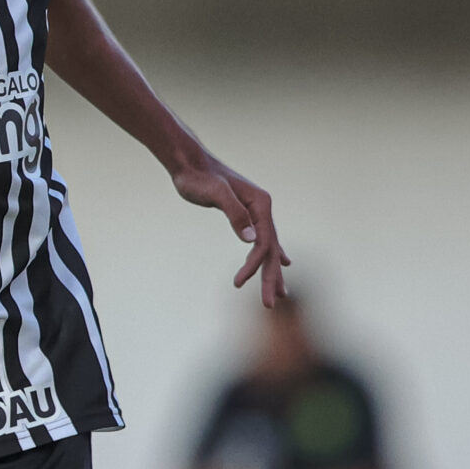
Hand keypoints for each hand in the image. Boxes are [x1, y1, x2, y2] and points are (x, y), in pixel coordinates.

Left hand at [172, 154, 287, 305]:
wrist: (188, 163)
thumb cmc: (198, 178)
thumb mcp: (215, 194)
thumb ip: (234, 213)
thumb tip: (251, 239)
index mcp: (260, 203)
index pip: (263, 242)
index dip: (254, 265)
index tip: (238, 283)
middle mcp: (263, 208)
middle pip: (271, 249)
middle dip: (270, 278)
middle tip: (269, 305)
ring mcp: (256, 211)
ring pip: (269, 247)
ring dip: (272, 271)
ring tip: (279, 294)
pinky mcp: (246, 214)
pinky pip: (263, 239)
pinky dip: (270, 254)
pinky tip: (281, 263)